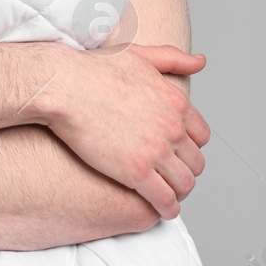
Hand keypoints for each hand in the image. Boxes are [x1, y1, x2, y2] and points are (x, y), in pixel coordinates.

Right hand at [33, 44, 210, 219]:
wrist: (64, 86)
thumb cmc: (94, 69)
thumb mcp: (140, 55)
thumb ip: (174, 59)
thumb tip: (200, 61)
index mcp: (175, 102)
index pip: (201, 135)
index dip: (190, 146)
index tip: (177, 153)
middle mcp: (172, 128)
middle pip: (195, 161)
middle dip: (185, 170)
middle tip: (170, 176)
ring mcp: (156, 151)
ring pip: (185, 183)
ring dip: (179, 192)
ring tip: (168, 196)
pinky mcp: (136, 172)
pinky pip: (164, 199)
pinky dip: (167, 209)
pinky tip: (161, 210)